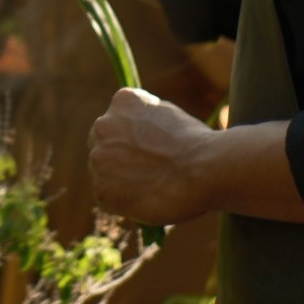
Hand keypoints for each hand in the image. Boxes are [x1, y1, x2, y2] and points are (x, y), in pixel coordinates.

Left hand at [89, 87, 214, 225]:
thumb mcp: (169, 115)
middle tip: (145, 174)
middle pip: (103, 145)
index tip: (147, 152)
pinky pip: (106, 197)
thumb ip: (145, 120)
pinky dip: (122, 203)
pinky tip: (146, 201)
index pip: (116, 121)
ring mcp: (99, 156)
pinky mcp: (101, 187)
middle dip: (118, 158)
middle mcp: (103, 124)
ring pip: (103, 172)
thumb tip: (138, 133)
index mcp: (123, 100)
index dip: (131, 140)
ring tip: (151, 189)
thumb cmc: (197, 144)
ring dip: (120, 182)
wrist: (204, 169)